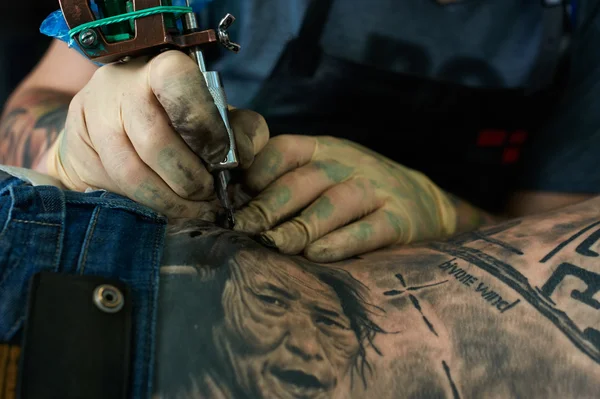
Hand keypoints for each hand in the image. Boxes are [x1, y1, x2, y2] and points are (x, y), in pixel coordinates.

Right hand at [46, 50, 268, 217]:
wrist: (121, 116)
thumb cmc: (183, 115)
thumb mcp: (218, 114)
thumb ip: (240, 130)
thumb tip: (242, 158)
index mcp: (163, 66)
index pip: (178, 83)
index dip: (204, 125)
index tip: (221, 157)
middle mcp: (122, 84)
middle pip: (154, 140)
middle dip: (189, 178)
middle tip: (208, 193)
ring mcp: (95, 114)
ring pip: (131, 172)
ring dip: (169, 200)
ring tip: (194, 209)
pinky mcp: (78, 146)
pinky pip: (114, 186)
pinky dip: (147, 205)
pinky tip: (168, 210)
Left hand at [234, 135, 456, 261]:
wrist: (424, 202)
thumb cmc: (356, 192)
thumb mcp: (324, 174)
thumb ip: (286, 184)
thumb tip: (234, 210)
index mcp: (322, 149)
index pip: (283, 150)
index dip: (255, 172)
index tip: (232, 199)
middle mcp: (347, 164)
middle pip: (302, 181)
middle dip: (268, 206)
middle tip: (242, 230)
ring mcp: (375, 189)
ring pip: (333, 204)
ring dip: (300, 226)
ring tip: (274, 245)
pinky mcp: (399, 218)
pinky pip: (368, 229)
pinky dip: (341, 242)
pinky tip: (317, 255)